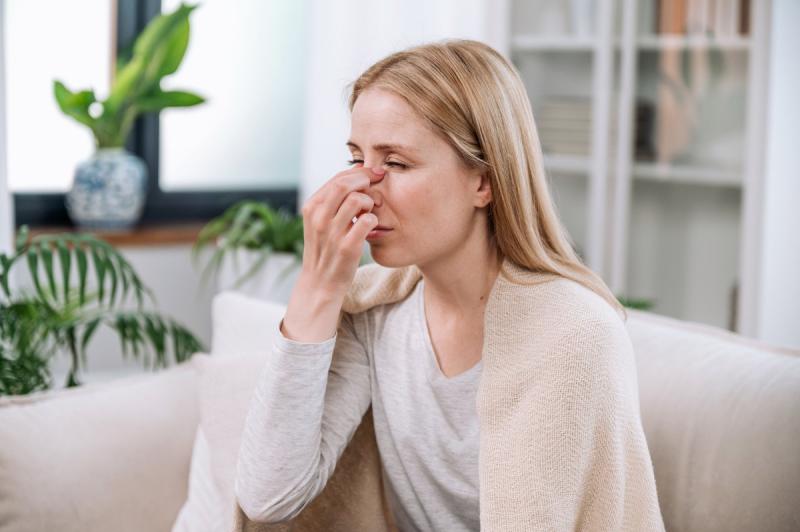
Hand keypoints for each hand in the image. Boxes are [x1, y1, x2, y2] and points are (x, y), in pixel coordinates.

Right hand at [297, 165, 381, 299]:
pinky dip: (374, 219)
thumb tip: (358, 168)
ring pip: (357, 200)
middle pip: (345, 184)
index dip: (359, 172)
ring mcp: (332, 233)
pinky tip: (372, 225)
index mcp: (312, 207)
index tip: (374, 173)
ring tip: (370, 210)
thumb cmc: (326, 247)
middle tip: (378, 184)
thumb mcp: (322, 220)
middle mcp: (319, 218)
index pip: (337, 179)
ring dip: (370, 201)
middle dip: (366, 180)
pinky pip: (367, 221)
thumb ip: (335, 197)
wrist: (320, 282)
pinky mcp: (347, 247)